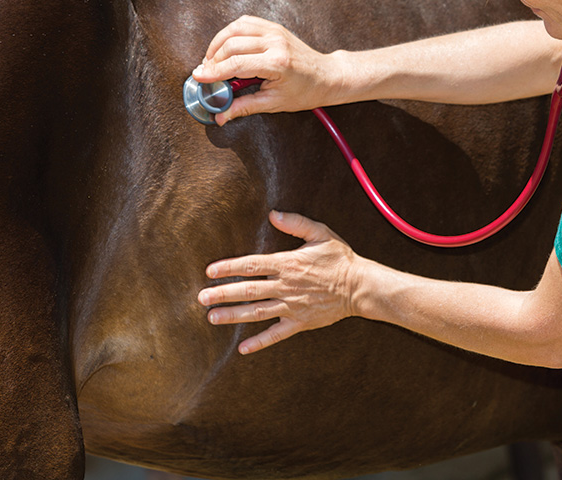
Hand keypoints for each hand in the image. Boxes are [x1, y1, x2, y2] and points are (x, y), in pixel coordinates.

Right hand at [192, 16, 346, 123]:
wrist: (327, 75)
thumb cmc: (305, 91)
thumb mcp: (274, 103)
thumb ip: (245, 107)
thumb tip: (221, 116)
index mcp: (277, 63)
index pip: (236, 64)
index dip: (213, 71)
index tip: (199, 77)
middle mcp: (275, 42)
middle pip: (231, 45)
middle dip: (213, 59)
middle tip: (205, 73)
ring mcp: (275, 31)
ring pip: (234, 29)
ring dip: (218, 43)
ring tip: (212, 60)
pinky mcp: (274, 27)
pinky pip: (245, 22)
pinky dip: (230, 32)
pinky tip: (225, 46)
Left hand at [197, 211, 362, 353]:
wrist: (360, 287)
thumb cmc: (340, 259)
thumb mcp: (321, 234)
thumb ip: (296, 223)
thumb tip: (273, 214)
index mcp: (288, 263)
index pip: (252, 265)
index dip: (229, 267)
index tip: (210, 271)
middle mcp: (286, 286)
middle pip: (248, 290)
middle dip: (222, 293)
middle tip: (202, 297)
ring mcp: (292, 306)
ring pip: (257, 312)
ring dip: (233, 315)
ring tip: (212, 317)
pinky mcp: (300, 322)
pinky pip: (277, 334)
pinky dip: (260, 342)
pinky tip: (243, 348)